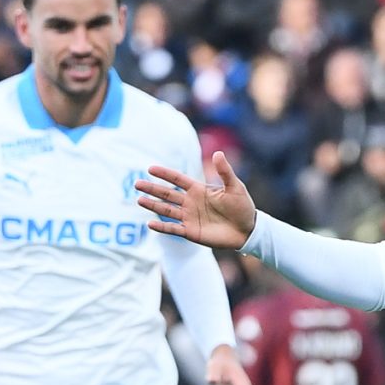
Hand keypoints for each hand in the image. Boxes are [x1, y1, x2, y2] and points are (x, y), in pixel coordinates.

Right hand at [137, 154, 258, 250]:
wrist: (248, 230)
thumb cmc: (243, 207)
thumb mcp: (235, 187)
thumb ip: (225, 172)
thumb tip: (218, 153)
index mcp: (199, 189)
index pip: (178, 180)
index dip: (165, 174)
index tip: (150, 168)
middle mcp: (190, 202)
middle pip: (167, 194)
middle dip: (152, 189)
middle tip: (137, 184)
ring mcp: (189, 217)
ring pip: (167, 210)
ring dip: (153, 206)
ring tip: (139, 200)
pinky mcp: (191, 232)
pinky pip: (173, 229)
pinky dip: (162, 227)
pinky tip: (150, 223)